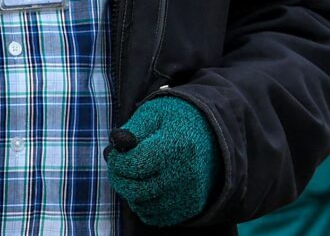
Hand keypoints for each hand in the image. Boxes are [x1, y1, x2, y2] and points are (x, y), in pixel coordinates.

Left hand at [107, 95, 218, 227]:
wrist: (215, 132)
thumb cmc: (178, 120)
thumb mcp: (156, 112)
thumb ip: (133, 127)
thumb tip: (115, 144)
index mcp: (178, 146)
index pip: (134, 165)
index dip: (117, 160)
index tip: (118, 153)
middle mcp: (187, 173)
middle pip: (135, 190)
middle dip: (120, 179)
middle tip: (120, 167)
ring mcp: (190, 192)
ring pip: (142, 206)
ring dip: (131, 192)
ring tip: (137, 174)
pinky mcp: (192, 206)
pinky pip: (155, 216)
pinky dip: (145, 204)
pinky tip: (149, 186)